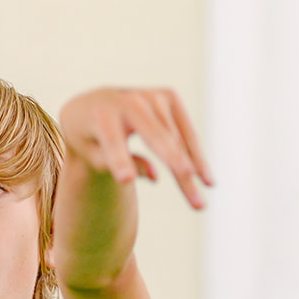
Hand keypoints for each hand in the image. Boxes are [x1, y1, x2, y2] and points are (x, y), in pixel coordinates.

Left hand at [59, 87, 213, 209]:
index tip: (126, 180)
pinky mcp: (169, 96)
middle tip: (190, 193)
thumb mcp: (91, 154)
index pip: (112, 140)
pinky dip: (196, 156)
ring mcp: (152, 95)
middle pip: (154, 137)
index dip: (119, 160)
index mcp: (100, 114)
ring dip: (191, 170)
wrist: (93, 104)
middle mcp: (128, 99)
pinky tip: (206, 180)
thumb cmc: (91, 138)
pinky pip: (186, 131)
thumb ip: (114, 163)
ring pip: (177, 138)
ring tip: (199, 203)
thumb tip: (155, 177)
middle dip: (174, 164)